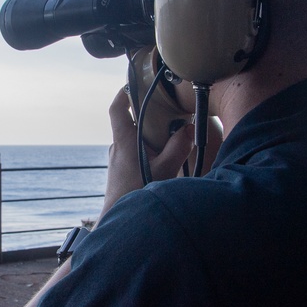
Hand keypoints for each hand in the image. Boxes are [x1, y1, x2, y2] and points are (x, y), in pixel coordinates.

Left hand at [100, 87, 193, 221]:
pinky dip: (147, 149)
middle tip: (167, 110)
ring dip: (149, 134)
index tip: (136, 83)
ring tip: (170, 135)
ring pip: (133, 138)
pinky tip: (162, 159)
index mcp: (124, 140)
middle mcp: (117, 147)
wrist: (120, 222)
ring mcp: (117, 160)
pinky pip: (134, 152)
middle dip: (147, 114)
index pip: (117, 108)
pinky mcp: (121, 171)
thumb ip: (179, 147)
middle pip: (130, 121)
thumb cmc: (137, 194)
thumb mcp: (165, 170)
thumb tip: (190, 127)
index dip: (124, 92)